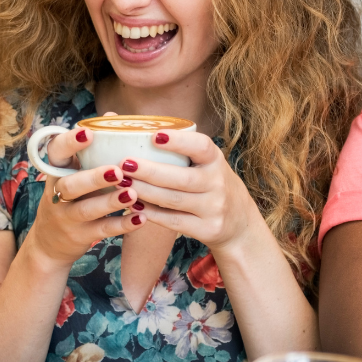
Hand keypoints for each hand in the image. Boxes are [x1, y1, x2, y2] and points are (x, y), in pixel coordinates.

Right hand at [25, 125, 144, 267]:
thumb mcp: (72, 172)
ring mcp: (67, 217)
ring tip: (132, 193)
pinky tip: (141, 218)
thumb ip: (90, 148)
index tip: (88, 133)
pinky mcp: (80, 236)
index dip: (70, 143)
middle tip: (117, 171)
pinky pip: (102, 230)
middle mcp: (58, 194)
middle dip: (93, 177)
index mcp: (57, 171)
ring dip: (110, 202)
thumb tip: (112, 116)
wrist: (49, 243)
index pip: (56, 153)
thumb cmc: (70, 196)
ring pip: (86, 210)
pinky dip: (122, 225)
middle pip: (70, 185)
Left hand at [118, 129, 261, 252]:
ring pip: (173, 200)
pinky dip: (151, 213)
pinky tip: (133, 205)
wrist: (239, 223)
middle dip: (149, 171)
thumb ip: (183, 151)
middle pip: (181, 178)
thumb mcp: (208, 164)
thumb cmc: (211, 184)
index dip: (179, 141)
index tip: (154, 136)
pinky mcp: (207, 230)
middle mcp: (218, 184)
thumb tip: (138, 132)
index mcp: (216, 160)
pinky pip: (173, 221)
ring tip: (122, 183)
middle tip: (124, 164)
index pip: (201, 147)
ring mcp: (214, 209)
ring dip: (144, 192)